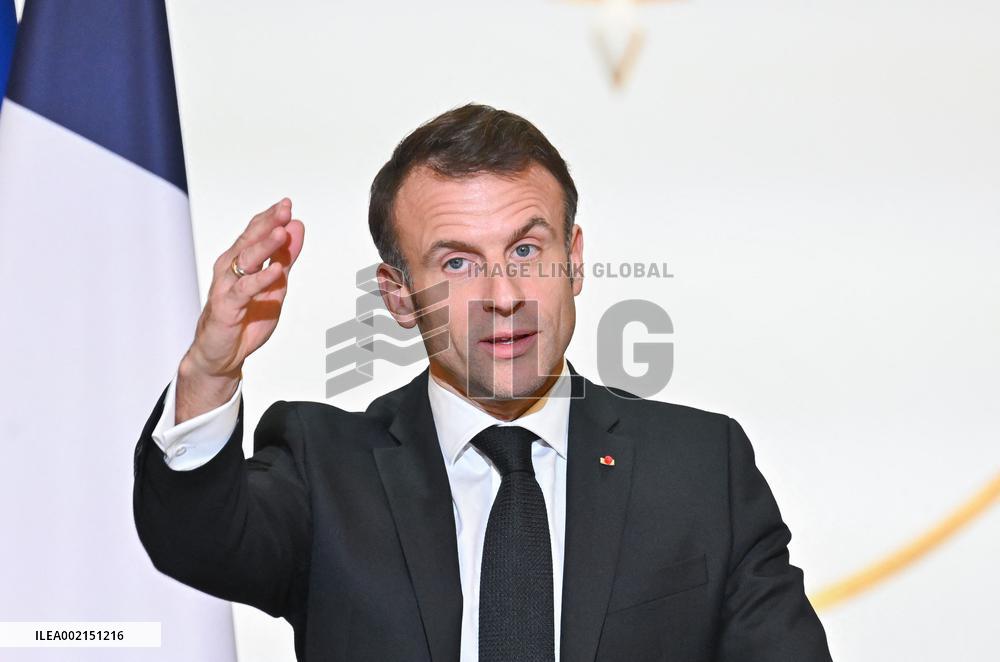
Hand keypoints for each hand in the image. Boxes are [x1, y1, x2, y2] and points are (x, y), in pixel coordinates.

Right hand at [175, 198, 304, 422]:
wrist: (223, 354)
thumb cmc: (245, 318)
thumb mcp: (275, 284)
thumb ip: (285, 257)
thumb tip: (297, 227)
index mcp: (240, 260)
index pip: (255, 232)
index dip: (270, 217)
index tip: (287, 203)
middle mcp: (230, 269)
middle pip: (249, 240)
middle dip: (268, 224)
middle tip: (285, 209)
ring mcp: (226, 287)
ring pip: (245, 260)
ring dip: (264, 246)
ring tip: (282, 233)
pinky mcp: (226, 307)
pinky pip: (244, 290)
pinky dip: (260, 280)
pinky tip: (275, 271)